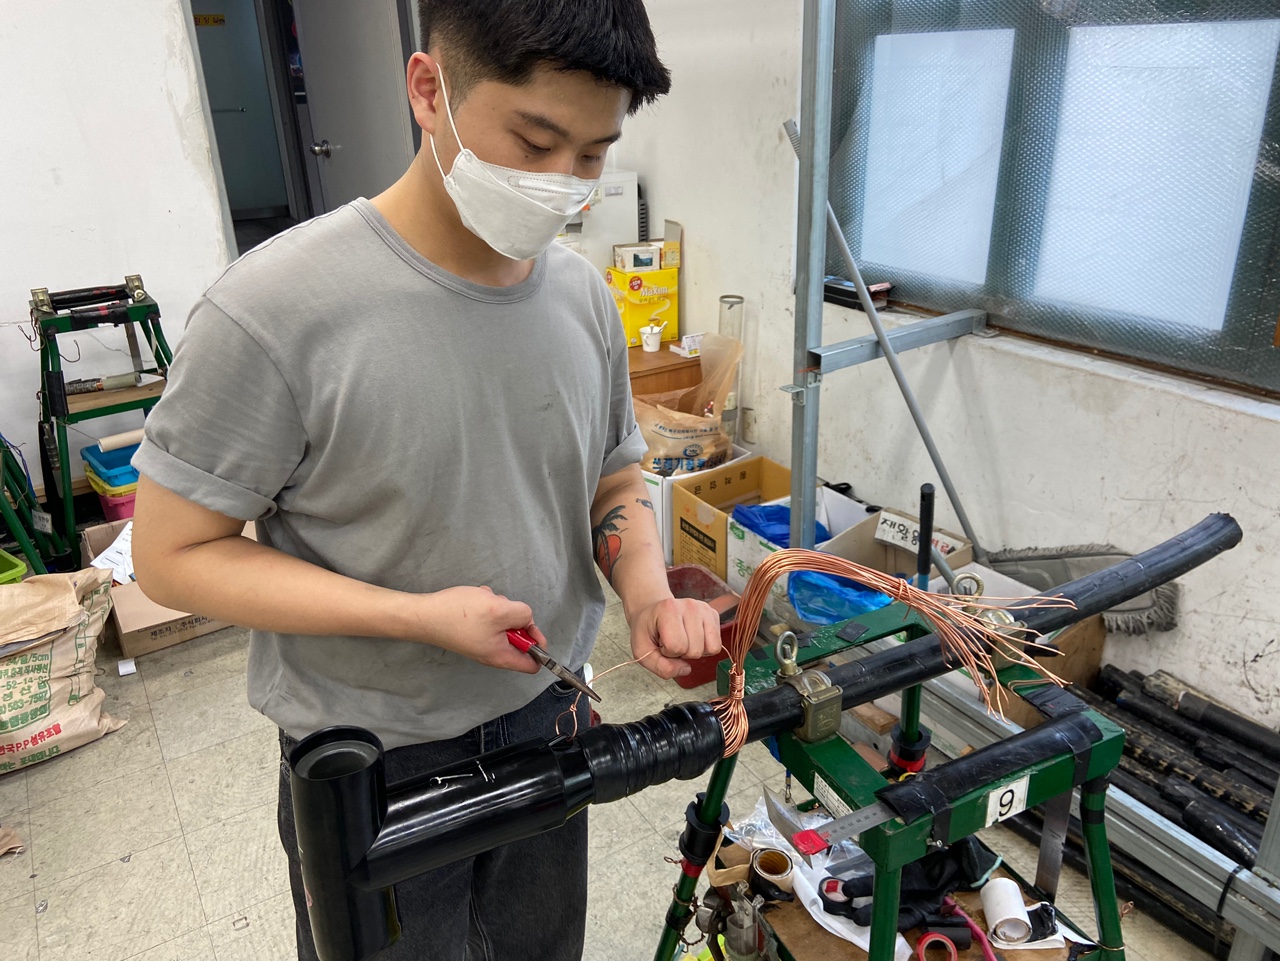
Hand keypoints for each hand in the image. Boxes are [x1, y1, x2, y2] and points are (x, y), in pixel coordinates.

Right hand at [415, 586, 546, 672]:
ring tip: (484, 602)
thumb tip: (527, 619)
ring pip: (504, 623)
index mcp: (502, 656)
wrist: (423, 615)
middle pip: (519, 638)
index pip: (533, 664)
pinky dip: (486, 606)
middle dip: (514, 617)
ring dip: (498, 608)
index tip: (528, 626)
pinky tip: (475, 600)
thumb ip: (523, 615)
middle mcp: (493, 652)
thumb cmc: (460, 615)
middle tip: (500, 609)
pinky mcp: (472, 631)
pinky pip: (489, 617)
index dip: (538, 643)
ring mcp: (481, 641)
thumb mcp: (500, 610)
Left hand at [628, 596, 722, 680]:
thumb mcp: (642, 651)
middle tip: (671, 641)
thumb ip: (661, 667)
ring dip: (694, 650)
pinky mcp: (713, 614)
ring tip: (682, 639)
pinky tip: (692, 638)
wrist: (654, 613)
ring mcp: (704, 609)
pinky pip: (717, 645)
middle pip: (695, 650)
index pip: (676, 646)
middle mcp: (689, 605)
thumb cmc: (648, 630)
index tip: (661, 642)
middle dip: (682, 653)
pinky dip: (705, 648)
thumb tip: (686, 669)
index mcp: (668, 609)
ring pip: (710, 648)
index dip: (667, 652)